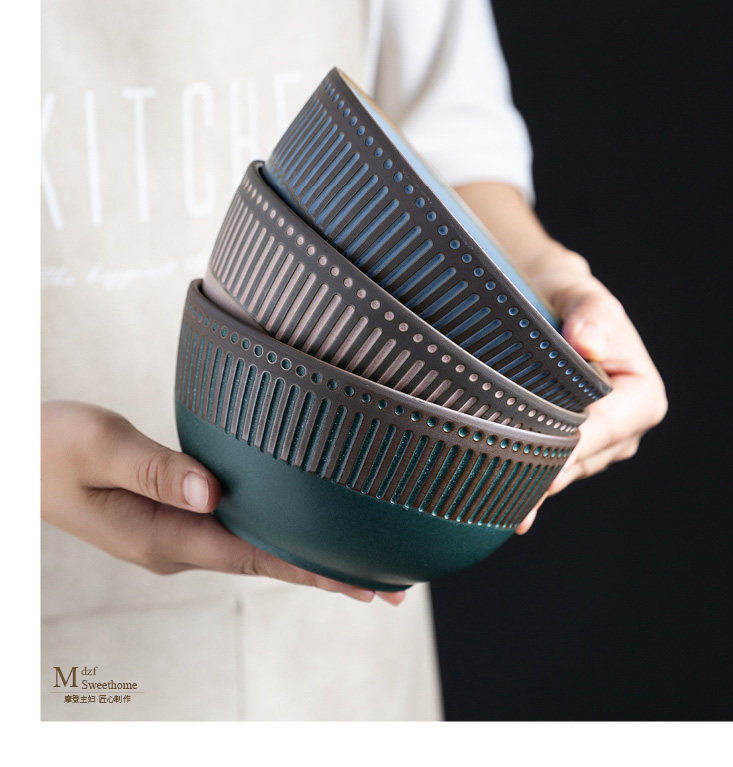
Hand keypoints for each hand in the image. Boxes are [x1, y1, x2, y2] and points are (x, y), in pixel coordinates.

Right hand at [41, 400, 404, 604]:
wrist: (17, 459)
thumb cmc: (49, 447)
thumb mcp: (96, 446)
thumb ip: (154, 467)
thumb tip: (211, 491)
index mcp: (161, 535)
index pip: (254, 556)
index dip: (313, 567)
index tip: (367, 578)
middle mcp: (176, 544)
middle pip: (266, 562)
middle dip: (329, 574)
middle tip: (394, 586)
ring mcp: (175, 534)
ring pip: (256, 550)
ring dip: (309, 557)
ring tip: (366, 564)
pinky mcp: (174, 516)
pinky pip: (239, 532)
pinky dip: (279, 535)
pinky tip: (303, 530)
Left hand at [514, 250, 667, 534]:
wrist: (535, 295)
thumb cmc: (559, 290)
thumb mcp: (573, 289)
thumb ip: (589, 311)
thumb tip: (589, 341)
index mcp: (642, 394)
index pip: (605, 430)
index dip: (572, 446)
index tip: (535, 455)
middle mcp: (624, 428)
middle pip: (580, 459)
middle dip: (542, 470)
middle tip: (497, 478)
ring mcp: (593, 445)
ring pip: (560, 471)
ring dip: (527, 475)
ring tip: (486, 480)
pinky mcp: (562, 449)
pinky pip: (543, 470)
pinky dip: (518, 477)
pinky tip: (491, 494)